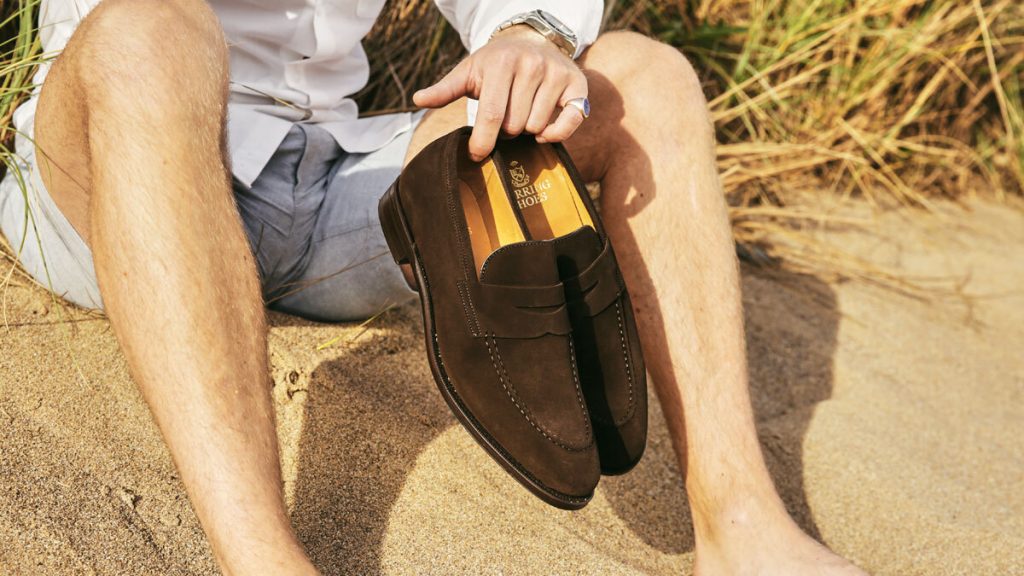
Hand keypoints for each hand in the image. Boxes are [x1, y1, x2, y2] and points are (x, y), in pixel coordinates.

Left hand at [413, 25, 588, 160]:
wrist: (533, 41)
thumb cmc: (496, 63)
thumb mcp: (469, 71)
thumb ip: (445, 89)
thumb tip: (417, 99)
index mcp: (502, 63)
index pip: (491, 115)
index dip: (482, 141)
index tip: (476, 154)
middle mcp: (532, 65)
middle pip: (514, 126)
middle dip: (505, 130)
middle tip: (505, 117)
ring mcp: (556, 74)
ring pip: (536, 127)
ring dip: (526, 129)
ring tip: (522, 113)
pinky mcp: (577, 86)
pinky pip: (569, 124)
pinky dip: (555, 135)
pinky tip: (543, 131)